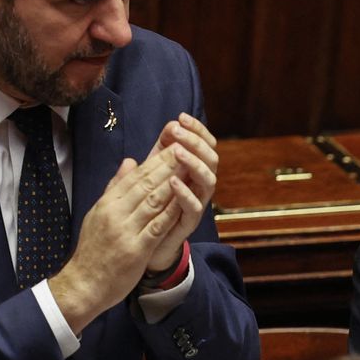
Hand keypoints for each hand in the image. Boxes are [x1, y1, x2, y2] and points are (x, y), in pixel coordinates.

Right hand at [48, 153, 186, 330]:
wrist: (84, 283)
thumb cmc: (94, 249)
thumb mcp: (99, 213)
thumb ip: (116, 187)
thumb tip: (130, 161)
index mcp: (107, 203)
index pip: (135, 176)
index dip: (156, 160)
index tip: (173, 146)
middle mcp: (115, 213)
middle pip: (146, 184)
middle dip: (168, 165)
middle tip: (187, 148)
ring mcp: (125, 231)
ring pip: (153, 202)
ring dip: (174, 183)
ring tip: (191, 168)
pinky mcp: (136, 250)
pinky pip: (158, 227)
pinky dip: (172, 212)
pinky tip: (186, 200)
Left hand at [142, 113, 218, 271]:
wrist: (148, 242)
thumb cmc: (153, 203)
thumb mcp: (155, 171)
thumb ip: (162, 150)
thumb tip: (171, 124)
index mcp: (194, 169)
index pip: (205, 144)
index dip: (197, 130)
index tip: (181, 117)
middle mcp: (200, 184)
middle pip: (211, 158)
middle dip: (196, 142)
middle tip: (178, 132)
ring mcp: (198, 202)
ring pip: (208, 180)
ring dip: (194, 163)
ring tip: (177, 151)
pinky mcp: (190, 222)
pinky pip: (194, 206)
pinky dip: (185, 192)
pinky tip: (172, 181)